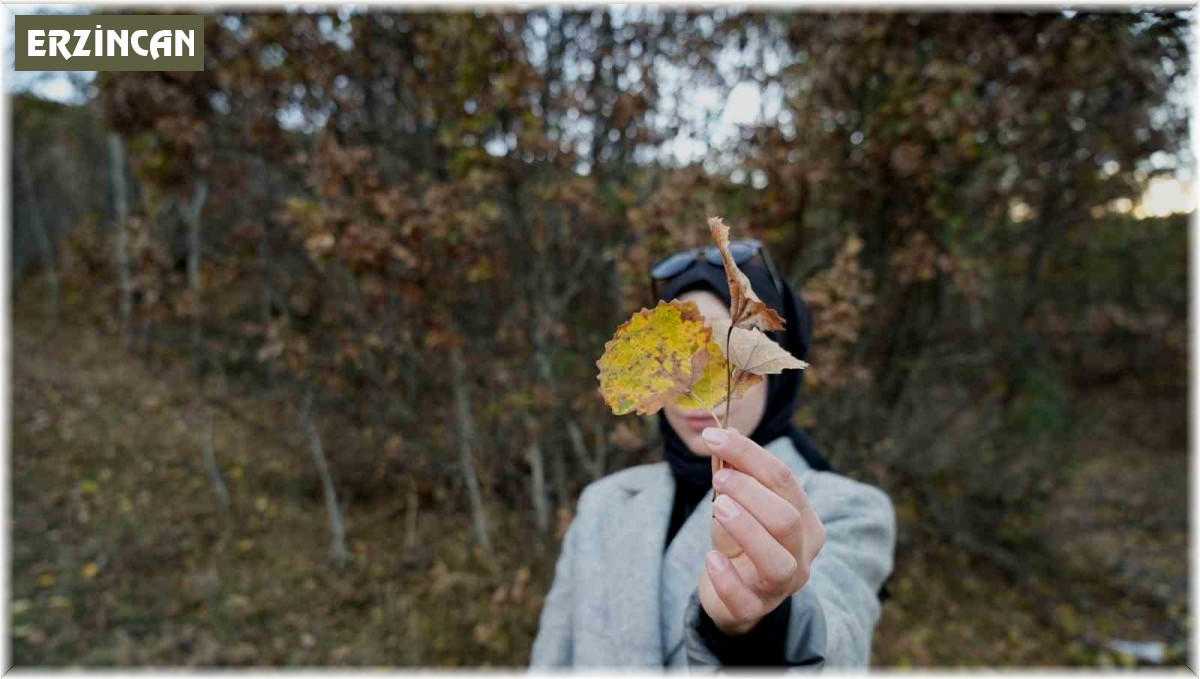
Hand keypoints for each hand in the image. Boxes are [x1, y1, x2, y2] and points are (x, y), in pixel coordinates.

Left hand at [697, 427, 825, 635]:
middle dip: (750, 492)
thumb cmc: (739, 540)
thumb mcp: (736, 502)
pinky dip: (726, 577)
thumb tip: (725, 434)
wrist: (731, 593)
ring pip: (776, 561)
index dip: (748, 454)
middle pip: (787, 519)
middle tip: (719, 479)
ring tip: (718, 507)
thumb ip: (733, 472)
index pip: (784, 480)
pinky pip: (745, 598)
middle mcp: (802, 554)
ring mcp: (781, 586)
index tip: (714, 436)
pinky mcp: (755, 611)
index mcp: (805, 520)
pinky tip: (711, 559)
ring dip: (746, 529)